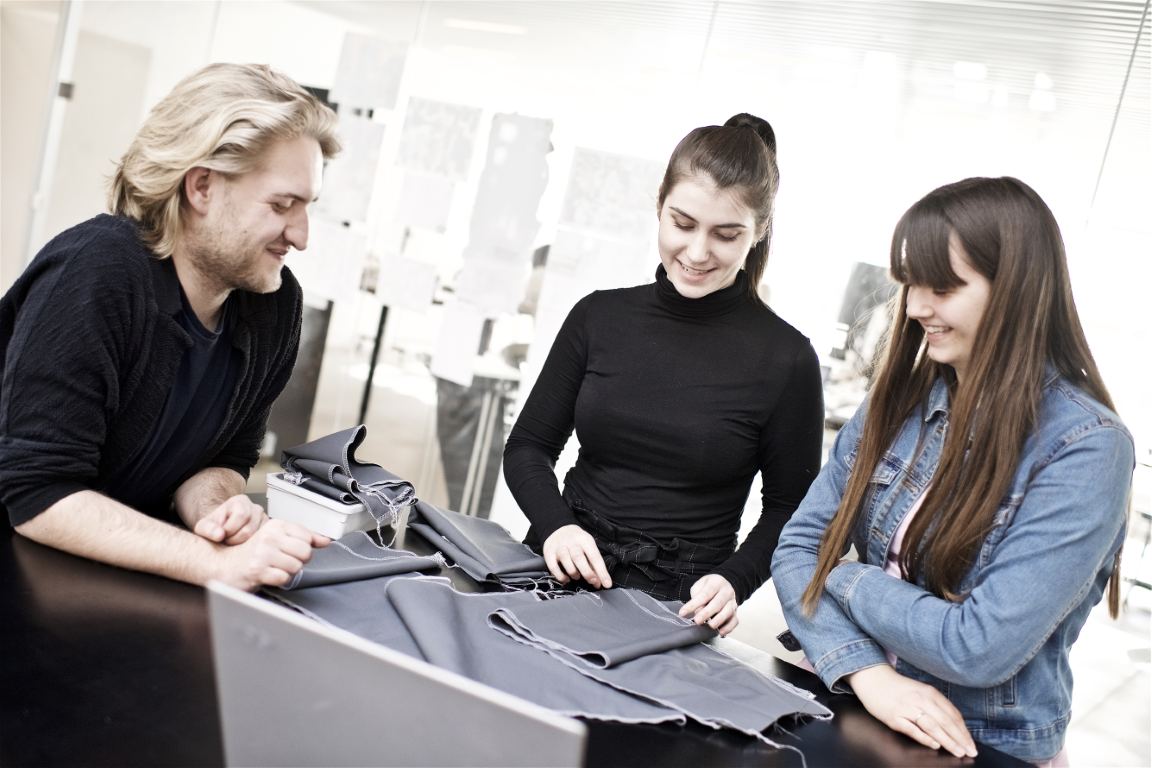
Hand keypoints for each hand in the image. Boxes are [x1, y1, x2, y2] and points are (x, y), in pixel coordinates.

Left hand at [193, 494, 265, 544]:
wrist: (221, 530)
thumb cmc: (214, 527)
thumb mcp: (203, 527)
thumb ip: (208, 529)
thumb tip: (219, 535)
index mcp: (240, 501)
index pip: (241, 515)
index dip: (229, 529)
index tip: (221, 534)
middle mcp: (255, 508)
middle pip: (249, 529)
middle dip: (235, 539)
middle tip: (227, 540)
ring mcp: (264, 520)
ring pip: (256, 538)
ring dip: (243, 544)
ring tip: (234, 541)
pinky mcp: (267, 531)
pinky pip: (262, 542)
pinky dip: (251, 547)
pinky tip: (242, 544)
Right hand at [213, 518, 329, 590]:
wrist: (224, 565)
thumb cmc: (252, 553)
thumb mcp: (278, 538)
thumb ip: (303, 537)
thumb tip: (326, 540)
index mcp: (276, 525)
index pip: (308, 537)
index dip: (304, 548)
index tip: (291, 550)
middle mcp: (270, 537)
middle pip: (305, 552)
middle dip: (299, 561)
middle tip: (284, 561)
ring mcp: (263, 553)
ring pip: (296, 567)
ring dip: (288, 572)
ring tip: (275, 568)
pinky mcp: (257, 570)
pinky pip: (284, 578)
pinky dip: (279, 580)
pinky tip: (269, 576)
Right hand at [542, 524, 611, 587]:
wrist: (558, 529)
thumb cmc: (577, 542)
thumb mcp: (588, 548)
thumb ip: (594, 565)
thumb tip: (599, 583)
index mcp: (585, 540)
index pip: (595, 557)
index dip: (602, 572)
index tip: (607, 584)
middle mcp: (572, 542)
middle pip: (579, 558)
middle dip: (587, 573)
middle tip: (592, 581)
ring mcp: (559, 547)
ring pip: (566, 561)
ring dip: (574, 573)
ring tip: (577, 576)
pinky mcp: (549, 553)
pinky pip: (553, 567)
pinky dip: (560, 576)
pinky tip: (566, 579)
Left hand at [678, 574, 737, 634]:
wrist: (725, 584)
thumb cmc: (710, 586)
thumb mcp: (700, 586)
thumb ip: (697, 597)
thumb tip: (698, 611)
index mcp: (716, 583)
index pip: (704, 594)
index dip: (693, 604)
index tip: (683, 613)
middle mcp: (726, 592)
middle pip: (717, 603)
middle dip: (706, 613)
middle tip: (697, 621)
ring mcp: (732, 602)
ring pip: (728, 611)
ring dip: (719, 620)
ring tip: (710, 626)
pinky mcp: (735, 612)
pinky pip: (734, 621)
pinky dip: (728, 627)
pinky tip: (720, 632)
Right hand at [847, 665, 977, 758]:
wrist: (873, 679)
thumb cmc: (899, 689)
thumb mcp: (921, 692)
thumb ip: (937, 706)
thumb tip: (955, 726)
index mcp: (930, 693)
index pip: (952, 714)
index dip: (964, 731)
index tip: (971, 744)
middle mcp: (920, 699)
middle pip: (945, 721)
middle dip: (960, 739)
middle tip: (970, 751)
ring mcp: (907, 708)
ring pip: (932, 726)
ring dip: (947, 740)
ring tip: (957, 751)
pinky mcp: (894, 717)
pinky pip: (912, 729)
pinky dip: (925, 738)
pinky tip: (935, 745)